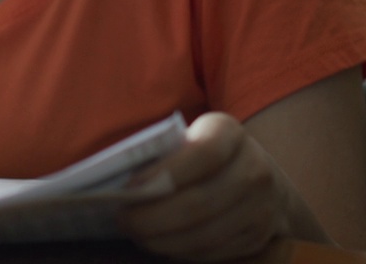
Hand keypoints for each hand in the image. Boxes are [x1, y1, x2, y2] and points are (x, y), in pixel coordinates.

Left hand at [119, 112, 301, 260]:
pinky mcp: (258, 236)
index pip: (202, 154)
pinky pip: (215, 252)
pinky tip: (163, 244)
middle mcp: (255, 168)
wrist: (262, 176)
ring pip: (206, 234)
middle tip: (123, 221)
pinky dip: (183, 252)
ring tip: (138, 235)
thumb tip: (123, 186)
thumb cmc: (203, 155)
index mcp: (229, 132)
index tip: (130, 188)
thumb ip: (163, 154)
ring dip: (164, 241)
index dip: (163, 174)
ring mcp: (262, 206)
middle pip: (199, 202)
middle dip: (153, 218)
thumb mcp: (188, 138)